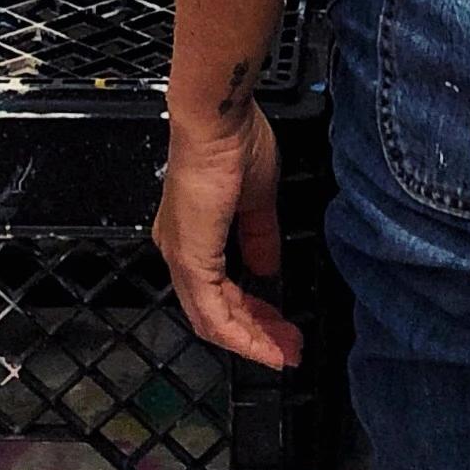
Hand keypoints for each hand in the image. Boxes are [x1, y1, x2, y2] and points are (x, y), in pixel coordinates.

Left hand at [154, 99, 303, 368]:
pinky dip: (241, 335)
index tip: (282, 326)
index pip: (220, 290)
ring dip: (252, 340)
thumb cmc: (235, 141)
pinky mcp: (191, 260)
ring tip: (286, 351)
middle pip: (216, 312)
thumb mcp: (256, 198)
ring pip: (213, 320)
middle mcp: (180, 251)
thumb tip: (267, 270)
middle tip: (289, 349)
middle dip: (257, 334)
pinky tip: (266, 344)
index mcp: (193, 234)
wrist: (217, 118)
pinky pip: (213, 313)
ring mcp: (182, 258)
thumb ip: (260, 238)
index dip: (253, 313)